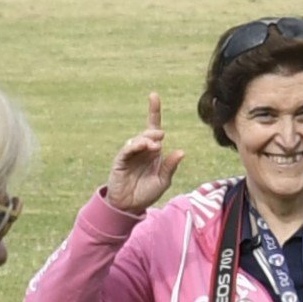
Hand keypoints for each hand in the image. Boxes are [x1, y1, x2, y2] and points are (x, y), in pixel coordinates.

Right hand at [105, 92, 183, 213]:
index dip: (153, 111)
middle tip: (160, 138)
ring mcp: (130, 154)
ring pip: (138, 140)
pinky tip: (142, 147)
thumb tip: (181, 151)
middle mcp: (141, 150)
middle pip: (148, 133)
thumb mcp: (163, 180)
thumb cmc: (146, 193)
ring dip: (146, 140)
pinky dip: (135, 146)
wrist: (130, 207)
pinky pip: (127, 150)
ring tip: (155, 146)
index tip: (153, 95)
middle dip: (154, 133)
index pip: (153, 128)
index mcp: (153, 152)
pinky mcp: (121, 160)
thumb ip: (170, 166)